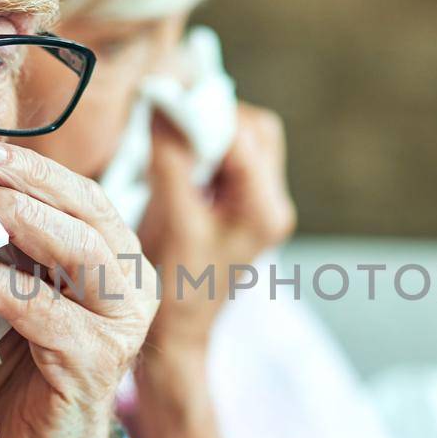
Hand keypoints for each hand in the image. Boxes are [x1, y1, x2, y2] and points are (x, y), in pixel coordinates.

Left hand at [0, 142, 155, 437]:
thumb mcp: (5, 283)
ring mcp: (123, 324)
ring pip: (78, 249)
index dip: (26, 160)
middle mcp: (133, 283)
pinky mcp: (99, 363)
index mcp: (115, 254)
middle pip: (84, 208)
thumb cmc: (7, 364)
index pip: (77, 189)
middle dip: (20, 180)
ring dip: (15, 220)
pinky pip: (47, 311)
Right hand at [136, 103, 295, 350]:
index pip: (244, 135)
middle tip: (173, 124)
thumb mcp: (170, 218)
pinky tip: (178, 167)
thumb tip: (163, 100)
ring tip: (173, 148)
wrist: (176, 336)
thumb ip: (171, 158)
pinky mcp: (244, 212)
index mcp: (264, 209)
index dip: (203, 113)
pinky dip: (207, 154)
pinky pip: (233, 164)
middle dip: (214, 119)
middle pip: (256, 132)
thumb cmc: (173, 288)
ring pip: (245, 145)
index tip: (165, 101)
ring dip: (210, 135)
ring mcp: (261, 210)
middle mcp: (273, 206)